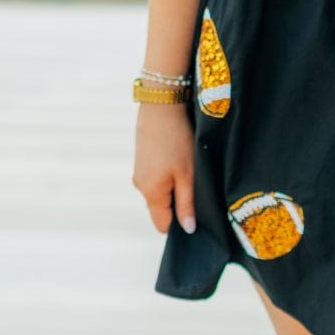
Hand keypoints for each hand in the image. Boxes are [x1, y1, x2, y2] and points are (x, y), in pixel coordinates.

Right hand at [132, 102, 196, 234]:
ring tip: (188, 168)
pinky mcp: (141, 159)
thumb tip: (188, 229)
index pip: (162, 224)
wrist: (161, 105)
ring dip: (173, 186)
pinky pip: (155, 177)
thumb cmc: (177, 139)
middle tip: (196, 185)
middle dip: (178, 202)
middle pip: (161, 208)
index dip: (180, 223)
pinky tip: (178, 158)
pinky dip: (167, 173)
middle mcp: (140, 186)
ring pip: (159, 191)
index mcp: (151, 193)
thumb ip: (187, 203)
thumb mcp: (188, 173)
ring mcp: (139, 172)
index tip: (196, 212)